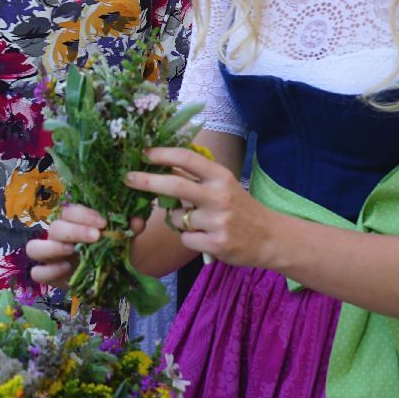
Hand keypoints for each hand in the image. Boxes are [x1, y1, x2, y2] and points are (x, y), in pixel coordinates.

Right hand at [25, 204, 145, 286]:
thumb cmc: (112, 249)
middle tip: (96, 237)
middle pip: (55, 227)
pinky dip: (48, 271)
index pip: (69, 210)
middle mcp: (57, 236)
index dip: (84, 214)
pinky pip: (37, 274)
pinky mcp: (50, 276)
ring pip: (34, 248)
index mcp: (73, 222)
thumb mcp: (123, 238)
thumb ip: (129, 229)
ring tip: (72, 251)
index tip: (104, 222)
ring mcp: (50, 256)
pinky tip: (66, 268)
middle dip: (74, 230)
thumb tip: (137, 221)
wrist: (111, 273)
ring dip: (52, 247)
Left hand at [124, 146, 273, 269]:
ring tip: (199, 222)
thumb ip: (196, 177)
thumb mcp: (223, 185)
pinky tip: (205, 237)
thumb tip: (160, 165)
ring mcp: (218, 221)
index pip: (188, 158)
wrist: (271, 237)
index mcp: (221, 177)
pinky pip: (184, 238)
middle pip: (175, 186)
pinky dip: (188, 238)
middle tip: (127, 178)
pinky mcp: (216, 243)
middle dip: (147, 181)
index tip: (143, 153)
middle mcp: (219, 196)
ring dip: (178, 220)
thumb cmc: (240, 208)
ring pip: (176, 218)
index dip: (163, 154)